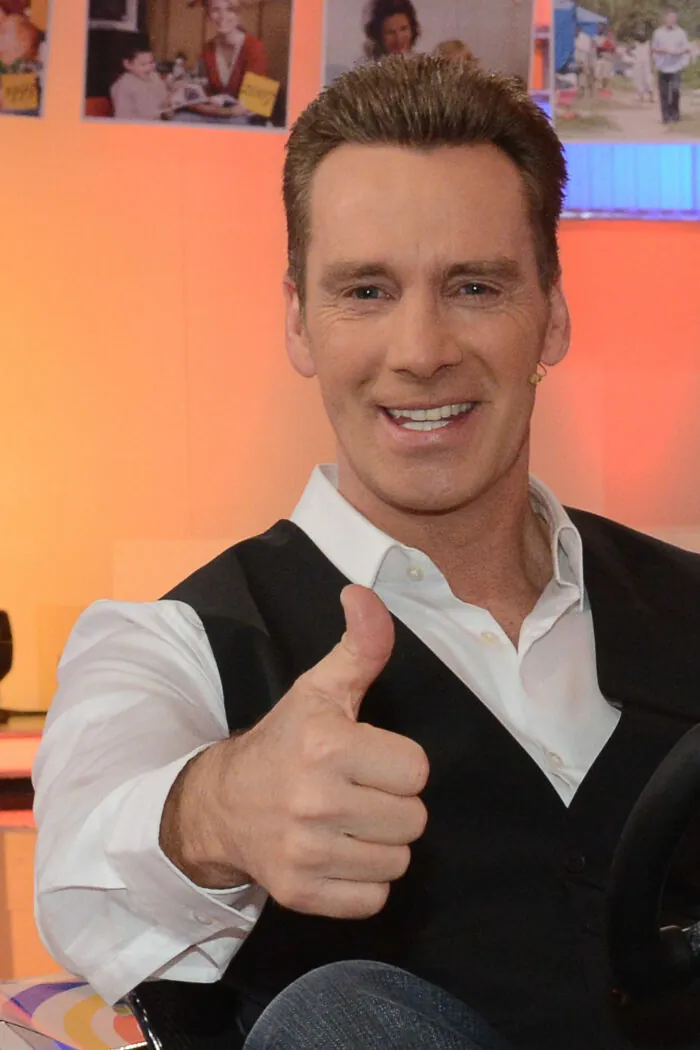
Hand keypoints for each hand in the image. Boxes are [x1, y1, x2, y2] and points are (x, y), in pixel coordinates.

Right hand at [161, 585, 429, 918]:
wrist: (221, 804)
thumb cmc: (283, 741)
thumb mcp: (321, 688)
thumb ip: (360, 645)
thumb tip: (364, 592)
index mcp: (327, 744)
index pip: (417, 769)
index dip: (397, 763)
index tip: (367, 758)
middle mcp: (314, 800)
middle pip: (413, 819)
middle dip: (392, 805)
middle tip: (358, 792)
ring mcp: (305, 852)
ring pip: (397, 861)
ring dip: (380, 844)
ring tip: (348, 823)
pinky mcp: (299, 894)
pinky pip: (374, 899)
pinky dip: (363, 882)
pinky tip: (337, 854)